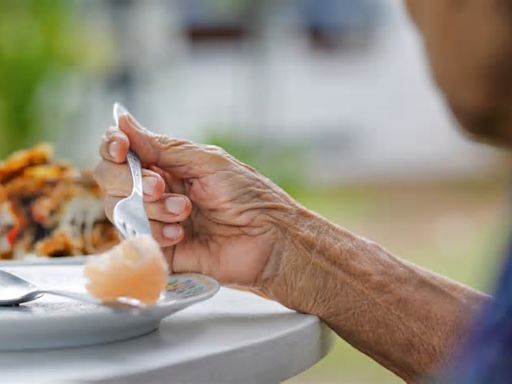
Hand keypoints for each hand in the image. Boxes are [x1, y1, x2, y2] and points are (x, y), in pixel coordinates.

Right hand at [94, 112, 299, 287]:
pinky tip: (181, 234)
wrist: (269, 238)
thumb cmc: (247, 195)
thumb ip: (162, 147)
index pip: (122, 151)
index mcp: (168, 164)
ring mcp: (155, 220)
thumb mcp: (206, 161)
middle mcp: (156, 190)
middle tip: (161, 187)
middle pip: (110, 179)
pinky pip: (135, 239)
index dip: (112, 146)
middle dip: (130, 180)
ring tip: (185, 212)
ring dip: (150, 208)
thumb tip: (122, 120)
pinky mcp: (159, 249)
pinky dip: (154, 232)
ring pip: (119, 208)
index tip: (120, 148)